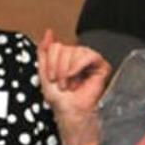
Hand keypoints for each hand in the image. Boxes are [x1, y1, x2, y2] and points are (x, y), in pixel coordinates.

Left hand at [37, 30, 110, 144]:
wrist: (69, 112)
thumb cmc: (59, 98)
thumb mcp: (44, 72)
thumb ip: (44, 50)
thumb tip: (49, 32)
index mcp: (64, 57)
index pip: (55, 45)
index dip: (50, 62)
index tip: (52, 78)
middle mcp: (77, 57)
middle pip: (63, 47)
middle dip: (58, 68)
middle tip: (61, 83)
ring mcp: (89, 60)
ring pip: (74, 50)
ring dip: (67, 70)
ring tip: (68, 83)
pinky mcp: (101, 65)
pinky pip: (88, 55)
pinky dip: (78, 66)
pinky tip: (76, 76)